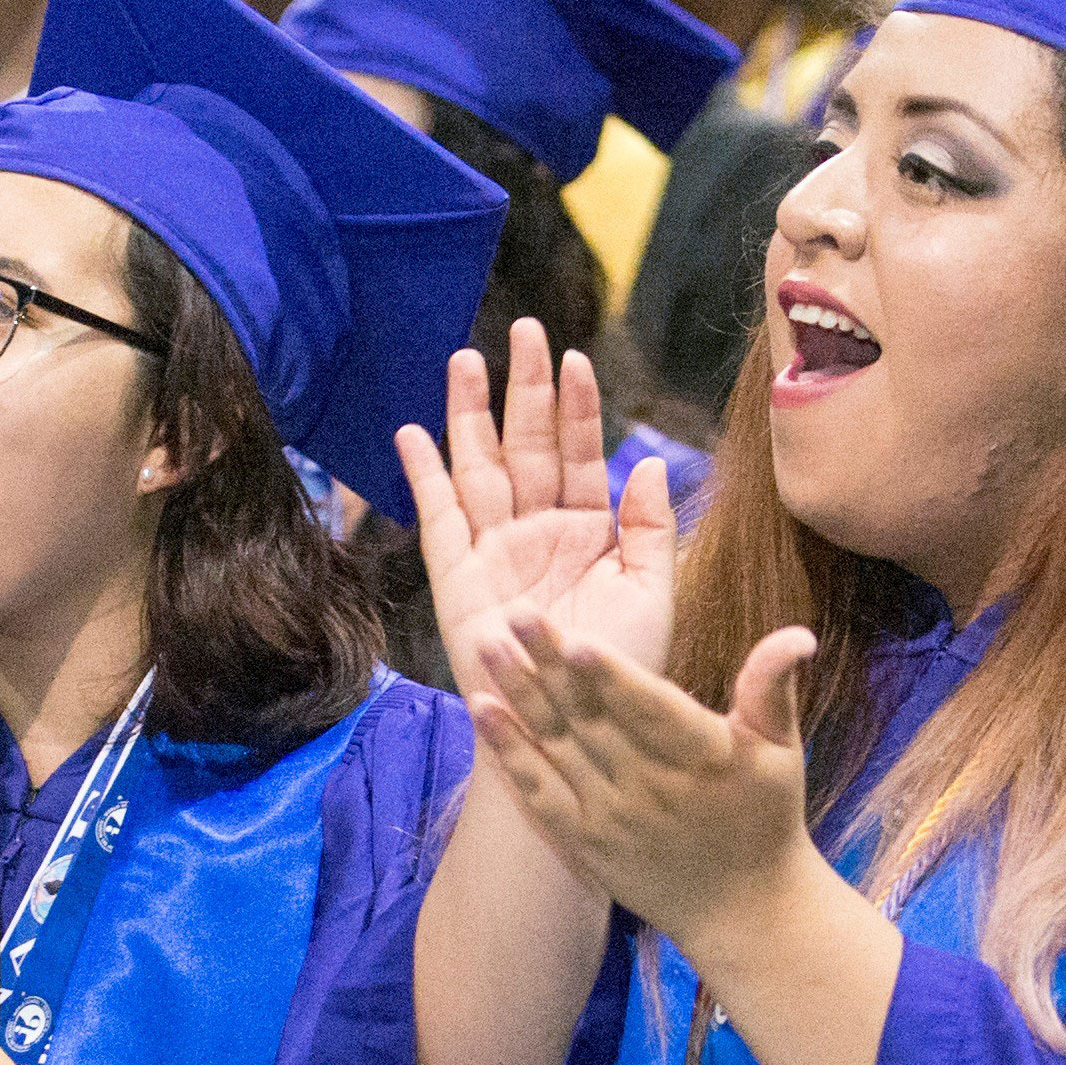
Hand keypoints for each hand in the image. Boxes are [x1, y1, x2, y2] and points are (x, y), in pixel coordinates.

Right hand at [396, 317, 677, 703]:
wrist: (575, 732)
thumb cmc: (620, 671)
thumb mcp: (653, 593)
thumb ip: (649, 527)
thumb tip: (647, 461)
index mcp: (590, 531)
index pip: (581, 453)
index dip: (577, 407)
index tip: (575, 357)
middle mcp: (539, 532)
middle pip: (526, 445)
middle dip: (523, 389)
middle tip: (523, 332)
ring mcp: (495, 551)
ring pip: (480, 467)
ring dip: (470, 416)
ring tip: (465, 361)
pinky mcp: (457, 579)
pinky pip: (438, 518)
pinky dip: (424, 477)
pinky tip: (412, 435)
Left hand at [465, 613, 825, 953]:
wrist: (744, 911)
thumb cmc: (766, 818)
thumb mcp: (782, 752)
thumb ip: (773, 688)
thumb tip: (797, 632)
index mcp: (704, 759)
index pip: (653, 712)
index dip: (615, 679)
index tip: (579, 640)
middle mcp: (652, 788)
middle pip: (593, 718)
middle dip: (551, 664)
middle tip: (515, 613)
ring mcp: (612, 816)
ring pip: (558, 746)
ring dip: (519, 695)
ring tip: (487, 645)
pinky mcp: (584, 839)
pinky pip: (539, 790)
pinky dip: (509, 751)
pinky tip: (481, 708)